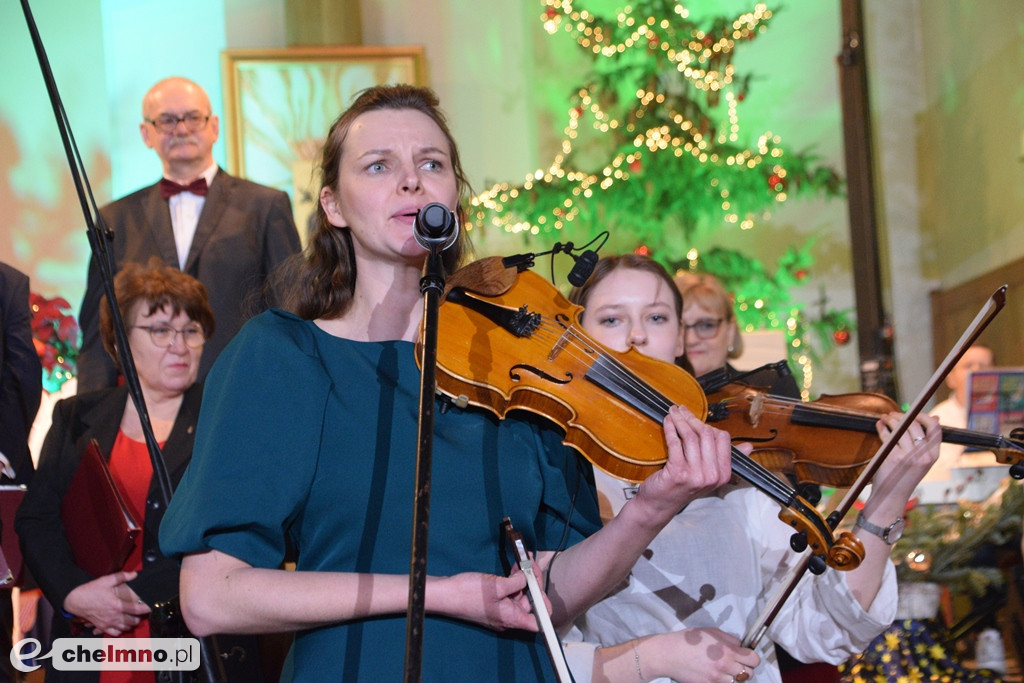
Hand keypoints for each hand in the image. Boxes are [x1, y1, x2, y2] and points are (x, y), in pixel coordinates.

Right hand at [62, 571, 151, 635]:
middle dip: (138, 618)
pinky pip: (113, 633)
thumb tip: (134, 574)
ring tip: (133, 620)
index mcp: (117, 605)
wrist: (74, 601)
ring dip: (130, 625)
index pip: (136, 609)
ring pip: (124, 629)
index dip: (145, 609)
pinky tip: (120, 627)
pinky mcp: (101, 627)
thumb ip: (121, 577)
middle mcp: (114, 617)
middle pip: (132, 622)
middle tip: (141, 614)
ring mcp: (107, 623)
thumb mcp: (106, 580)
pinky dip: (119, 631)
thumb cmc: (90, 591)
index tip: (150, 607)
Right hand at [427, 570, 541, 631]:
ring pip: (520, 595)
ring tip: (524, 561)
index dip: (544, 606)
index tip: (540, 586)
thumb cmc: (468, 593)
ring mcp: (501, 609)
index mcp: (511, 618)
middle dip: (533, 583)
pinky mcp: (494, 601)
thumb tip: (527, 577)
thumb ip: (516, 582)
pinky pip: (510, 592)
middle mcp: (508, 617)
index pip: (539, 623)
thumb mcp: (496, 585)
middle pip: (531, 604)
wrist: (445, 594)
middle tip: (530, 563)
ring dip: (524, 578)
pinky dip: (514, 580)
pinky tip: (515, 567)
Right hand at [595, 628, 758, 682]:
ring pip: (737, 681)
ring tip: (723, 668)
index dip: (752, 658)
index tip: (747, 656)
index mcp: (727, 650)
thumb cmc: (688, 640)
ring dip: (733, 676)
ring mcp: (717, 678)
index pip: (754, 660)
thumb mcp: (711, 631)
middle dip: (745, 668)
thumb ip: (729, 638)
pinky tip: (713, 672)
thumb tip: (741, 645)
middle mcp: (725, 665)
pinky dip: (722, 680)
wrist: (669, 654)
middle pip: (749, 673)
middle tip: (736, 663)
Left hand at [632, 405, 734, 521]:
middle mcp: (712, 476)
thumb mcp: (708, 475)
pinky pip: (676, 442)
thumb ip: (724, 459)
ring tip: (673, 412)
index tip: (695, 418)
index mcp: (723, 474)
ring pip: (691, 436)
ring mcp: (696, 475)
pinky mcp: (678, 472)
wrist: (660, 505)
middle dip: (692, 418)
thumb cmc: (681, 487)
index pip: (722, 439)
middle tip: (681, 410)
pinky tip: (667, 422)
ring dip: (680, 420)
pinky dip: (670, 428)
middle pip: (707, 435)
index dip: (708, 425)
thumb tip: (749, 447)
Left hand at [869, 412, 940, 504]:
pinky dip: (882, 428)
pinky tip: (879, 426)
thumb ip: (927, 441)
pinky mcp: (894, 457)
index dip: (924, 417)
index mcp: (934, 455)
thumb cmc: (905, 477)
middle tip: (892, 414)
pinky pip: (887, 436)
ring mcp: (909, 456)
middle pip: (915, 425)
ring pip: (900, 428)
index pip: (935, 429)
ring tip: (884, 418)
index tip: (912, 414)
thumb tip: (936, 417)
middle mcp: (924, 456)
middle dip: (902, 416)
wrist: (891, 497)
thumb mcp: (922, 460)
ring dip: (890, 419)